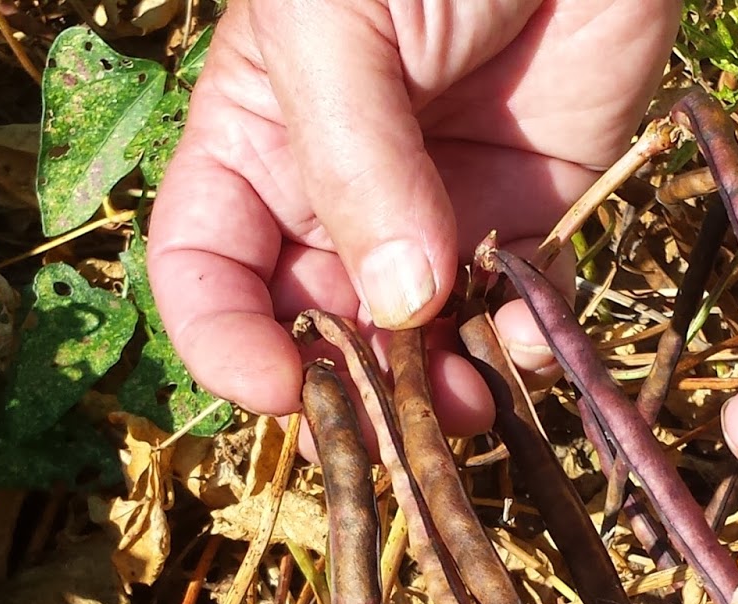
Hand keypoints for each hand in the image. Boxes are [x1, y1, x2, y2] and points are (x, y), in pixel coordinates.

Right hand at [148, 0, 678, 428]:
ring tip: (464, 406)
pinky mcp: (532, 215)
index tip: (278, 385)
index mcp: (257, 142)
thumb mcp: (335, 19)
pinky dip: (523, 345)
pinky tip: (528, 335)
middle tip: (388, 430)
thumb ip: (354, 161)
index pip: (205, 267)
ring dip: (436, 390)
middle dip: (345, 390)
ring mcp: (437, 212)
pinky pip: (518, 312)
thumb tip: (395, 303)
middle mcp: (338, 195)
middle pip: (314, 328)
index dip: (224, 339)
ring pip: (419, 343)